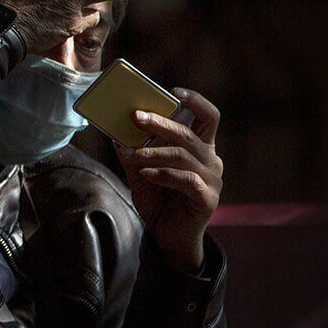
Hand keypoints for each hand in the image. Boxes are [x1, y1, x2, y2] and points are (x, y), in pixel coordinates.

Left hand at [115, 88, 223, 273]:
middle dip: (161, 123)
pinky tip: (145, 173)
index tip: (174, 91)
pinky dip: (163, 174)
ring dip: (152, 152)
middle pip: (189, 134)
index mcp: (201, 148)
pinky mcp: (207, 199)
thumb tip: (115, 133)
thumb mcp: (142, 173)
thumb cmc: (159, 200)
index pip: (208, 117)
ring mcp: (212, 180)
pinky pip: (186, 180)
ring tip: (129, 153)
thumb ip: (134, 153)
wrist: (168, 237)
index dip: (195, 101)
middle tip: (136, 116)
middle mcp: (210, 160)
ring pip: (183, 156)